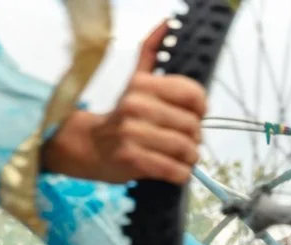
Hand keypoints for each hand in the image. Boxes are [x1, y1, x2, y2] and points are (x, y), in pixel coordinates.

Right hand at [42, 21, 206, 183]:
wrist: (90, 146)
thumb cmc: (122, 116)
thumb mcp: (136, 81)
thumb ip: (151, 54)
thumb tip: (168, 23)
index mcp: (143, 85)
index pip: (194, 95)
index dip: (200, 110)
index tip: (193, 115)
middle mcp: (136, 106)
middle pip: (193, 126)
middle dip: (194, 138)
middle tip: (183, 141)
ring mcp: (133, 134)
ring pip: (187, 150)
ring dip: (189, 158)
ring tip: (179, 156)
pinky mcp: (133, 160)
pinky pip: (176, 171)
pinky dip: (180, 174)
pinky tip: (173, 170)